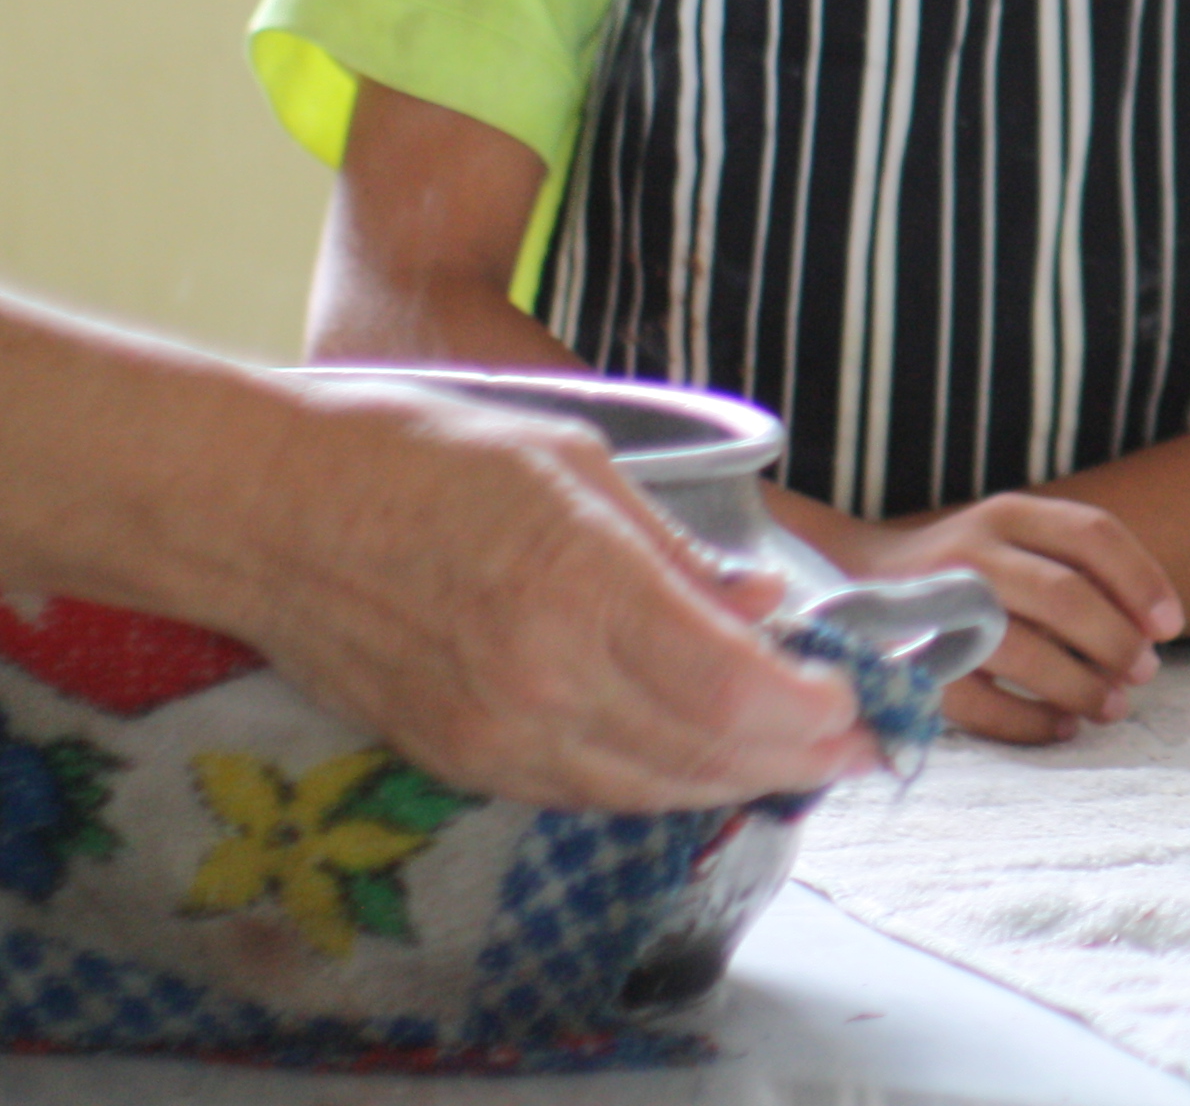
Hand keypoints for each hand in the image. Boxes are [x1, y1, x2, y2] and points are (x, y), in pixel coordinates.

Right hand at [228, 373, 874, 811]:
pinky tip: (702, 759)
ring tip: (802, 756)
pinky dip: (661, 784)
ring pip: (650, 789)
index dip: (812, 711)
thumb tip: (763, 600)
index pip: (729, 689)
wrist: (266, 511)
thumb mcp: (577, 465)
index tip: (862, 700)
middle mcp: (540, 680)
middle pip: (704, 754)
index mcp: (579, 589)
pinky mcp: (456, 758)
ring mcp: (493, 732)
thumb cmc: (422, 456)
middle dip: (799, 756)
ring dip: (738, 780)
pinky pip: (584, 793)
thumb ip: (675, 550)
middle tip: (861, 740)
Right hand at [797, 491, 1183, 743]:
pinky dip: (1028, 721)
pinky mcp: (908, 659)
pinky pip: (979, 702)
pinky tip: (1060, 729)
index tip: (1169, 624)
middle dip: (1115, 641)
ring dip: (1080, 686)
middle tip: (1142, 672)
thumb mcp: (1014, 541)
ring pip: (1024, 650)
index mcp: (1008, 515)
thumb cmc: (964, 570)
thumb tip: (1149, 632)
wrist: (849, 579)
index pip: (1092, 534)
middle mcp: (971, 551)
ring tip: (1111, 708)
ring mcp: (934, 605)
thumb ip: (1073, 569)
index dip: (1142, 579)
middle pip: (1065, 595)